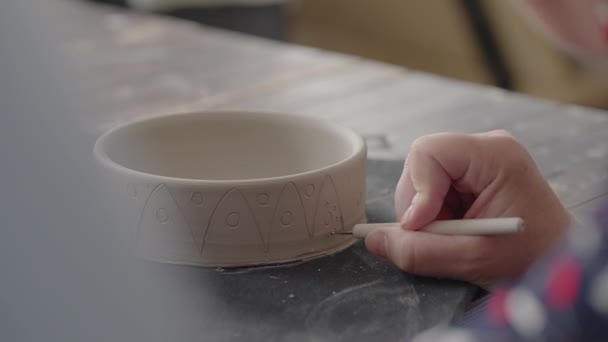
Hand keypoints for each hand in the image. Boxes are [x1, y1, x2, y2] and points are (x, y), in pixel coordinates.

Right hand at [364, 131, 570, 286]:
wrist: (558, 260)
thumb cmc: (533, 257)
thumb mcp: (473, 260)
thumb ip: (420, 251)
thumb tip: (374, 240)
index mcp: (495, 155)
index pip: (429, 152)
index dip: (416, 190)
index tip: (418, 225)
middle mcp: (484, 149)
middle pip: (419, 166)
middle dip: (419, 208)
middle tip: (441, 237)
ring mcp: (475, 161)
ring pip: (419, 181)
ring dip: (425, 216)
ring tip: (455, 236)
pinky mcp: (468, 176)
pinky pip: (429, 191)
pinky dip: (432, 216)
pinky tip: (456, 229)